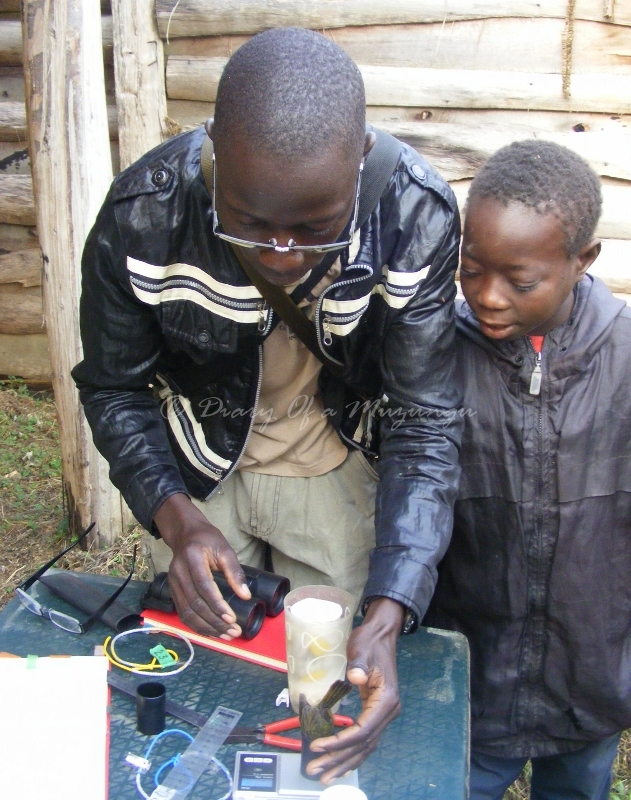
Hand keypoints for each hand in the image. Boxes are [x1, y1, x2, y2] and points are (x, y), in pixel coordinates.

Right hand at [153, 493, 250, 638]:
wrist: (186, 534)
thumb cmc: (208, 540)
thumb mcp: (225, 549)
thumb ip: (235, 572)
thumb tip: (246, 596)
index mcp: (192, 558)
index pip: (204, 587)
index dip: (217, 605)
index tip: (232, 619)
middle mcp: (178, 572)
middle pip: (195, 603)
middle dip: (215, 621)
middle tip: (233, 632)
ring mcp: (172, 582)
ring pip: (186, 612)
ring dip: (206, 628)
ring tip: (225, 636)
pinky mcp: (172, 590)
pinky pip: (182, 612)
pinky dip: (196, 625)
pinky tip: (210, 631)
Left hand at [306, 597, 403, 783]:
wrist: (380, 635)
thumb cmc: (370, 642)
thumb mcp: (362, 649)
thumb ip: (359, 664)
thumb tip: (355, 676)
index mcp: (386, 701)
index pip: (362, 730)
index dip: (339, 741)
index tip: (317, 746)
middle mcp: (387, 712)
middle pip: (362, 745)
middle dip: (338, 759)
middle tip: (316, 771)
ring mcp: (382, 714)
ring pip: (364, 747)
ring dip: (344, 762)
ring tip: (324, 776)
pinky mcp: (375, 713)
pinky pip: (364, 740)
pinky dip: (351, 753)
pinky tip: (340, 763)